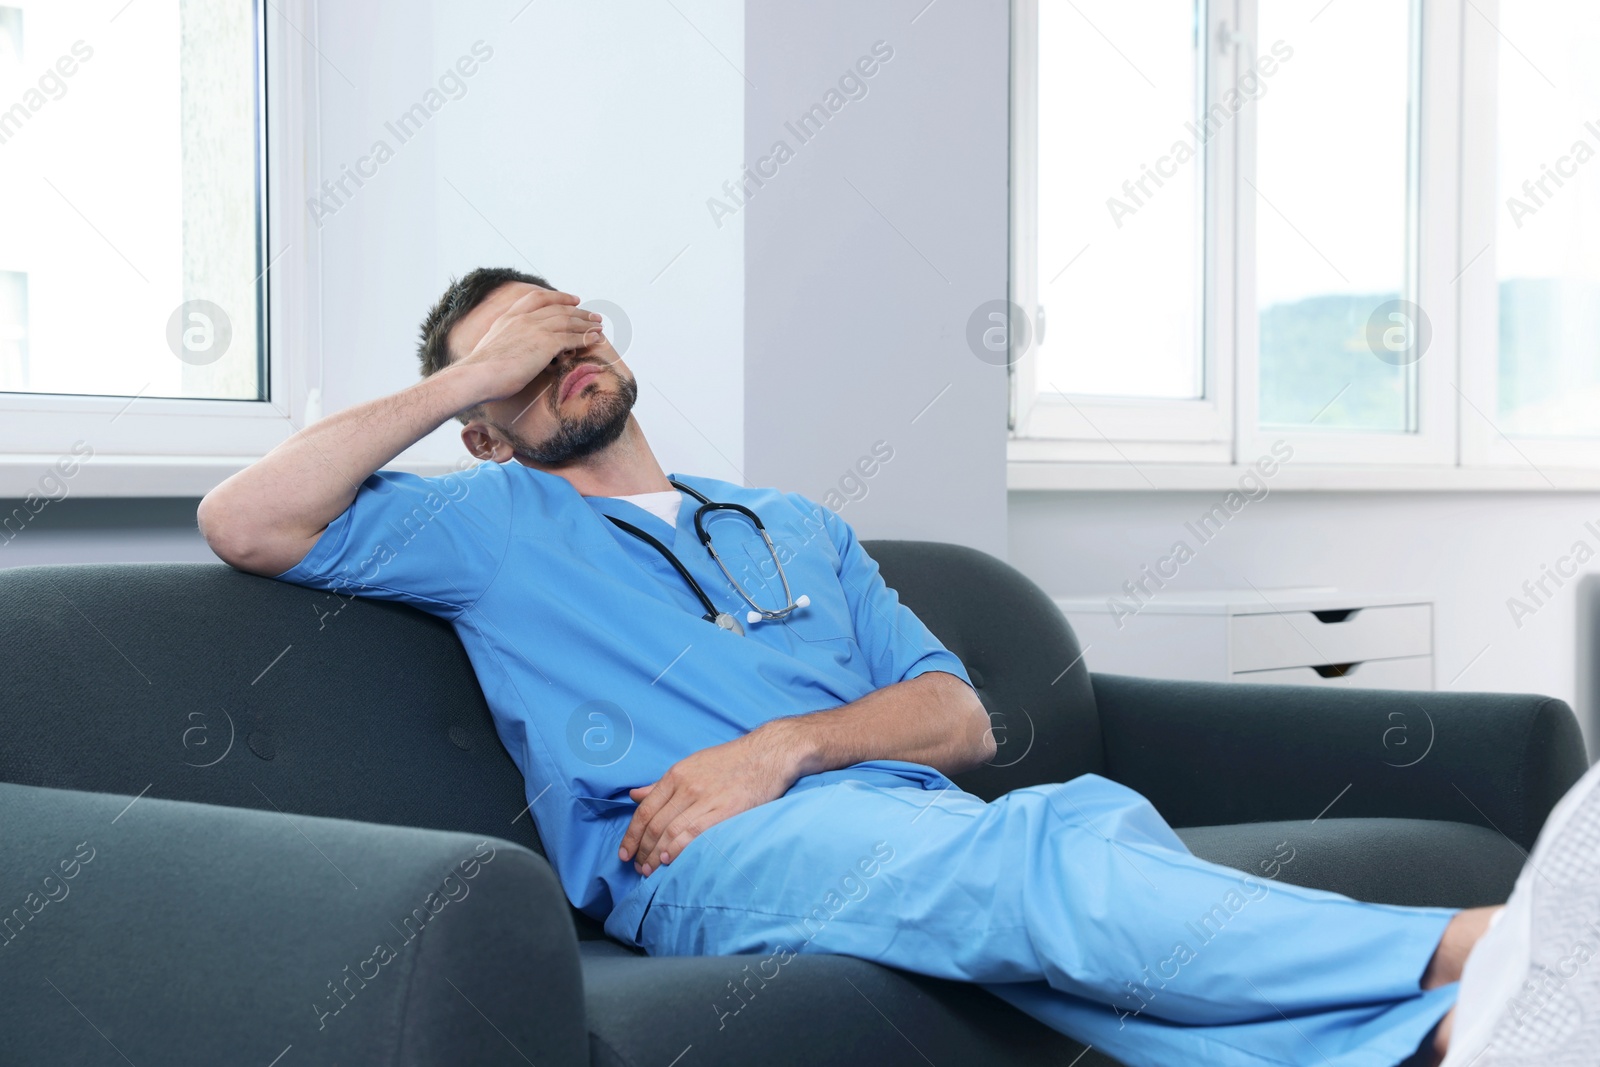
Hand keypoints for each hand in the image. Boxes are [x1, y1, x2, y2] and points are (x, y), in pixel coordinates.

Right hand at [454, 287, 605, 402]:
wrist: (476, 376)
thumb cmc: (479, 371)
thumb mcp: (492, 347)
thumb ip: (505, 342)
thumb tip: (510, 350)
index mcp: (509, 317)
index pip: (538, 298)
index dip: (559, 297)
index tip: (573, 299)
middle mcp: (523, 318)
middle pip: (559, 309)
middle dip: (580, 312)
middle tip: (594, 316)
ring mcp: (535, 329)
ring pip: (568, 321)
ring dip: (587, 324)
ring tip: (600, 327)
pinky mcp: (545, 344)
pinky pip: (572, 338)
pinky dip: (586, 337)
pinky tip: (595, 339)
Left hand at [618, 726, 802, 876]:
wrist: (767, 754)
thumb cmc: (729, 761)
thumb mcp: (691, 765)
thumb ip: (661, 784)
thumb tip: (635, 795)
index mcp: (676, 775)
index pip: (645, 810)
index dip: (631, 835)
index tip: (625, 852)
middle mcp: (686, 787)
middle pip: (655, 824)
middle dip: (641, 850)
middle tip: (637, 867)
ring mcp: (705, 799)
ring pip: (670, 832)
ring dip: (655, 855)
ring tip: (649, 870)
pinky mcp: (725, 810)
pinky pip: (693, 833)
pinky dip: (677, 849)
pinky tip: (668, 861)